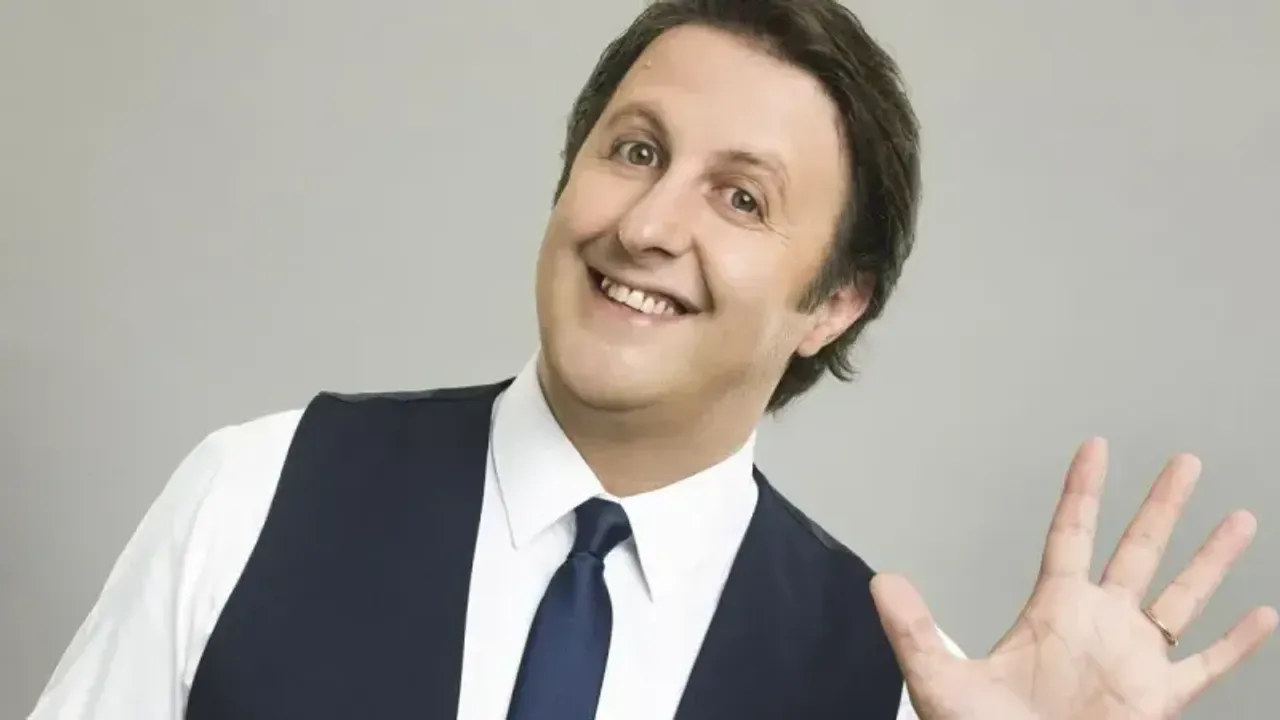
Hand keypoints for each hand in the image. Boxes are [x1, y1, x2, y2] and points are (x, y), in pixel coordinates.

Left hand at [871, 438, 1276, 719]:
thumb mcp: (940, 680)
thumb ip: (914, 629)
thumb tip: (882, 581)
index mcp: (1053, 610)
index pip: (1072, 534)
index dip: (1084, 491)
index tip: (1096, 446)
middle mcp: (1100, 624)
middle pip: (1138, 550)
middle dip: (1162, 507)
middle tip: (1185, 461)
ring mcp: (1133, 660)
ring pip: (1182, 598)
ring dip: (1211, 561)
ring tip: (1240, 519)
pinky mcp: (1159, 701)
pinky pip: (1206, 666)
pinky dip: (1238, 645)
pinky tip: (1263, 614)